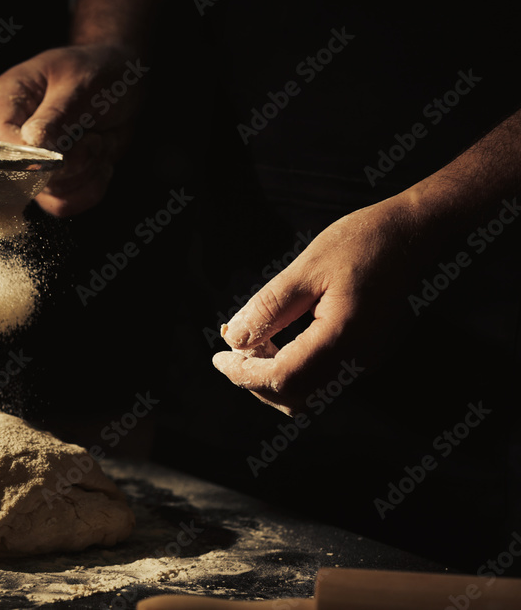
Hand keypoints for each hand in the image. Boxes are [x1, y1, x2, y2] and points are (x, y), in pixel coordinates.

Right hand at [0, 44, 145, 216]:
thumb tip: (32, 142)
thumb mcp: (83, 82)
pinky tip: (102, 161)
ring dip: (84, 174)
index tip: (60, 152)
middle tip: (94, 138)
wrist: (130, 80)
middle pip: (21, 174)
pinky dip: (91, 187)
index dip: (25, 155)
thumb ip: (57, 114)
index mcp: (10, 97)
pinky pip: (65, 204)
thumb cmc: (102, 70)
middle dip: (67, 165)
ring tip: (99, 142)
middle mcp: (14, 133)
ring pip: (47, 194)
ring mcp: (33, 160)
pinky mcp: (55, 180)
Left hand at [211, 198, 434, 415]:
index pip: (283, 379)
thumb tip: (234, 340)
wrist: (412, 234)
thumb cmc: (360, 242)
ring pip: (309, 394)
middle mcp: (359, 360)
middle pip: (295, 396)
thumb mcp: (305, 269)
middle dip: (256, 380)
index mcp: (344, 338)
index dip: (244, 375)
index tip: (219, 358)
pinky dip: (293, 369)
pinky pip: (323, 378)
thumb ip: (268, 309)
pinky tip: (277, 340)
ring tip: (253, 342)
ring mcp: (366, 362)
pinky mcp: (366, 356)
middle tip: (232, 349)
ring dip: (274, 377)